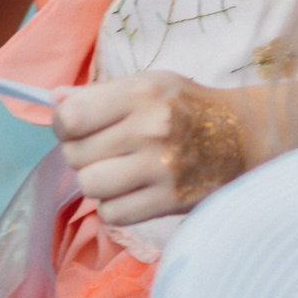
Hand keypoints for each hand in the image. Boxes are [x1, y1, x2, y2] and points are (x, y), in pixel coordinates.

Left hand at [53, 72, 248, 227]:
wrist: (245, 136)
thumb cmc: (189, 106)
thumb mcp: (149, 84)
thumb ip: (100, 93)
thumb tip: (53, 99)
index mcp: (141, 93)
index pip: (71, 116)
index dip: (63, 125)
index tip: (74, 127)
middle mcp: (149, 129)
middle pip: (75, 154)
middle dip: (81, 154)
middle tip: (103, 150)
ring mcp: (159, 168)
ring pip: (89, 186)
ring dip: (96, 182)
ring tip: (115, 172)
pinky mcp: (169, 201)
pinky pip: (112, 214)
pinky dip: (114, 206)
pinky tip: (131, 191)